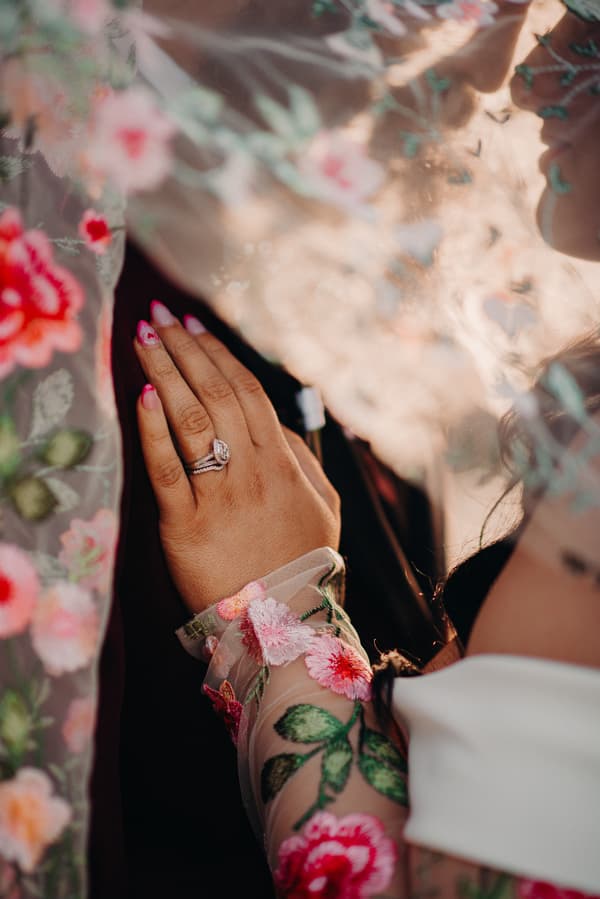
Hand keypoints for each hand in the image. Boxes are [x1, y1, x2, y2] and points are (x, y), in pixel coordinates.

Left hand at [134, 304, 340, 613]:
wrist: (281, 625)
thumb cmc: (300, 564)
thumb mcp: (322, 509)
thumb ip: (306, 463)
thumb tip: (285, 426)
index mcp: (282, 462)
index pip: (247, 392)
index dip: (218, 355)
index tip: (193, 326)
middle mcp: (252, 470)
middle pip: (216, 395)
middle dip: (185, 349)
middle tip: (159, 315)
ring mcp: (220, 496)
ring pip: (192, 421)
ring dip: (166, 373)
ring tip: (143, 337)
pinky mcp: (186, 526)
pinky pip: (168, 470)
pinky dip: (154, 430)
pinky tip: (143, 395)